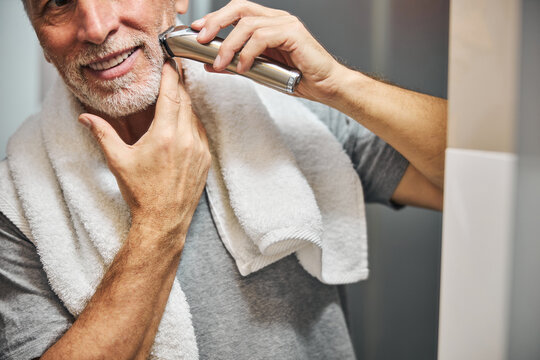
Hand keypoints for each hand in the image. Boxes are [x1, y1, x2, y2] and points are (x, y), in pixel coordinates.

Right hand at [78, 62, 210, 242]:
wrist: (164, 220)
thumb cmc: (141, 193)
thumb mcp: (118, 161)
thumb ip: (102, 134)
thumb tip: (85, 117)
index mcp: (165, 136)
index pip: (172, 95)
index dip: (171, 75)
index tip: (171, 61)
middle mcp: (187, 139)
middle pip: (185, 101)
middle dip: (178, 85)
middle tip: (172, 73)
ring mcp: (199, 149)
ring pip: (194, 116)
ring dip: (184, 104)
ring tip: (174, 96)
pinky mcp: (206, 159)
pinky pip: (200, 132)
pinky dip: (191, 122)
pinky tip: (180, 123)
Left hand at [191, 0, 344, 101]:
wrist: (326, 86)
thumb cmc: (298, 78)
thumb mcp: (260, 70)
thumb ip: (237, 64)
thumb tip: (211, 63)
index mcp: (269, 23)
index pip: (237, 11)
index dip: (215, 17)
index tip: (198, 30)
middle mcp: (277, 18)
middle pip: (239, 8)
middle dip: (216, 22)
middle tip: (202, 39)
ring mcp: (286, 24)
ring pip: (248, 25)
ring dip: (229, 45)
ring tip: (221, 63)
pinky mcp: (293, 33)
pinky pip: (262, 38)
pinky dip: (248, 53)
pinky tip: (244, 68)